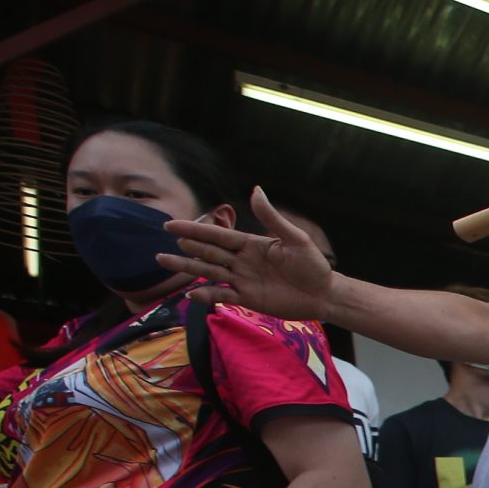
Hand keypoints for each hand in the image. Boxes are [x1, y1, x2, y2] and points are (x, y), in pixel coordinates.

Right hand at [161, 189, 335, 316]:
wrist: (324, 294)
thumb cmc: (312, 265)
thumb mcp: (296, 239)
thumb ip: (273, 218)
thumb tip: (256, 189)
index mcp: (250, 244)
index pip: (218, 235)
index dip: (195, 230)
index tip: (172, 225)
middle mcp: (242, 260)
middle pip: (209, 252)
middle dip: (188, 247)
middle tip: (166, 241)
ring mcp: (242, 280)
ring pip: (210, 272)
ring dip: (188, 267)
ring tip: (164, 261)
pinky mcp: (247, 298)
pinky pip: (222, 295)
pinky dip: (207, 295)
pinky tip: (190, 294)